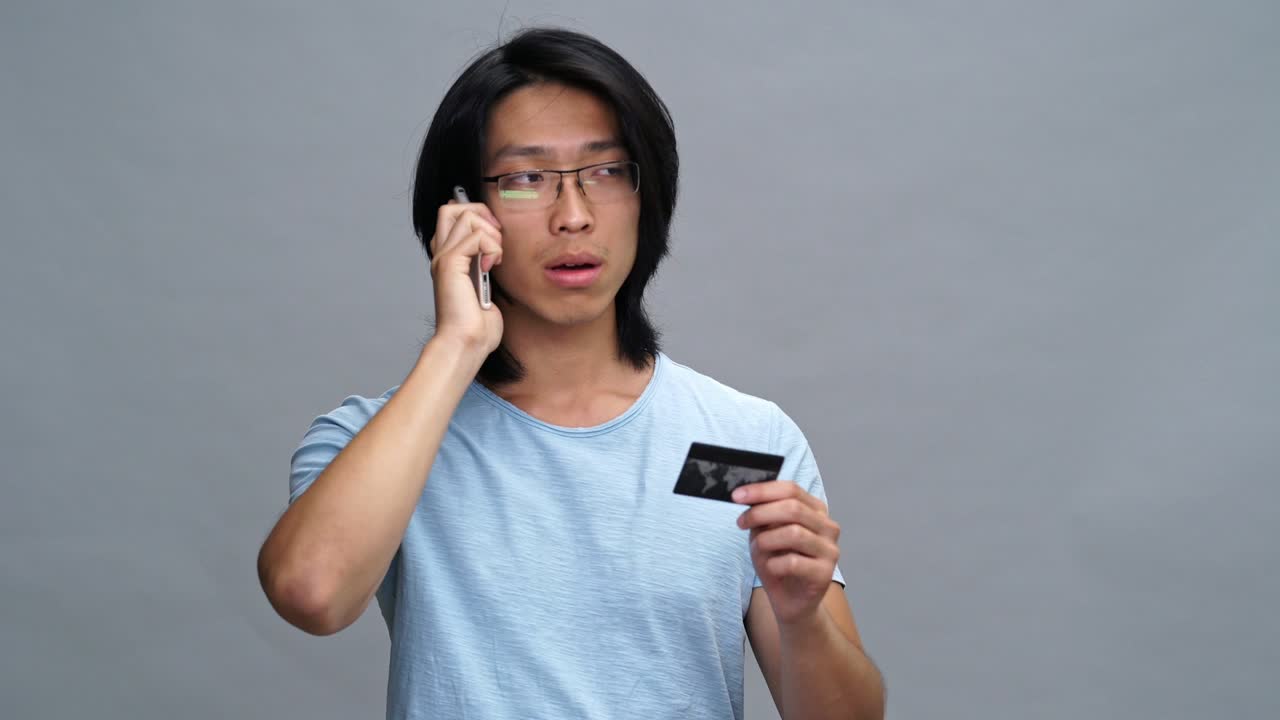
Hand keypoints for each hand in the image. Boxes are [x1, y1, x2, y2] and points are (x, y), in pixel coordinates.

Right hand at [428, 199, 504, 353]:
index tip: (496, 238)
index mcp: (449, 257)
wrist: (466, 342)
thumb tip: (496, 248)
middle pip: (452, 207)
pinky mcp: (449, 264)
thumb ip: (486, 264)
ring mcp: (443, 257)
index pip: (453, 215)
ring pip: (465, 215)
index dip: (478, 216)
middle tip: (496, 240)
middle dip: (482, 214)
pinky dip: (492, 247)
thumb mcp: (486, 287)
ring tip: (496, 258)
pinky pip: (475, 235)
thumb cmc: (477, 324)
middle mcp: (441, 253)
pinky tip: (492, 267)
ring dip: (491, 233)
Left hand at [735, 480, 840, 625]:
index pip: (791, 489)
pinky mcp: (826, 573)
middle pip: (793, 508)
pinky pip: (793, 562)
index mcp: (815, 510)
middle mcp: (828, 526)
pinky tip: (772, 569)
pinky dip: (774, 564)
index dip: (762, 490)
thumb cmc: (778, 564)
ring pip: (794, 533)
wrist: (791, 603)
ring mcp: (830, 550)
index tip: (737, 496)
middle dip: (760, 513)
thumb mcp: (764, 534)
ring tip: (759, 550)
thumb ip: (761, 515)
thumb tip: (747, 498)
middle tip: (741, 523)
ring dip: (767, 540)